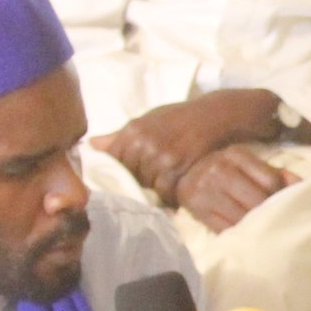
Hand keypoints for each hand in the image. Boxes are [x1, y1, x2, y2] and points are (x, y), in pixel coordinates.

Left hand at [95, 90, 285, 202]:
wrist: (218, 116)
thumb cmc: (182, 118)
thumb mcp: (150, 120)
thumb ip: (121, 136)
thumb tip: (91, 145)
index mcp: (132, 131)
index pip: (112, 161)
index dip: (119, 171)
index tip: (128, 176)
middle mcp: (143, 144)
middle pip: (129, 178)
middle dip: (139, 182)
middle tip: (152, 180)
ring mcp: (161, 158)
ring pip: (147, 188)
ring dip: (156, 191)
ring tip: (167, 184)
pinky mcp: (179, 171)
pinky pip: (166, 193)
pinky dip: (171, 195)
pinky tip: (178, 187)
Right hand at [175, 144, 295, 231]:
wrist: (183, 174)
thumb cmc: (224, 168)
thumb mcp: (247, 163)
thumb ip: (275, 173)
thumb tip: (302, 187)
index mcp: (237, 155)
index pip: (271, 180)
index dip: (281, 195)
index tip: (285, 203)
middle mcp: (220, 170)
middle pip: (257, 201)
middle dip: (270, 213)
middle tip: (276, 221)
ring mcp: (207, 191)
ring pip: (243, 217)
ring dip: (256, 226)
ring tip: (264, 230)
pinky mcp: (197, 210)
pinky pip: (226, 228)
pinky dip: (239, 233)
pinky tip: (246, 234)